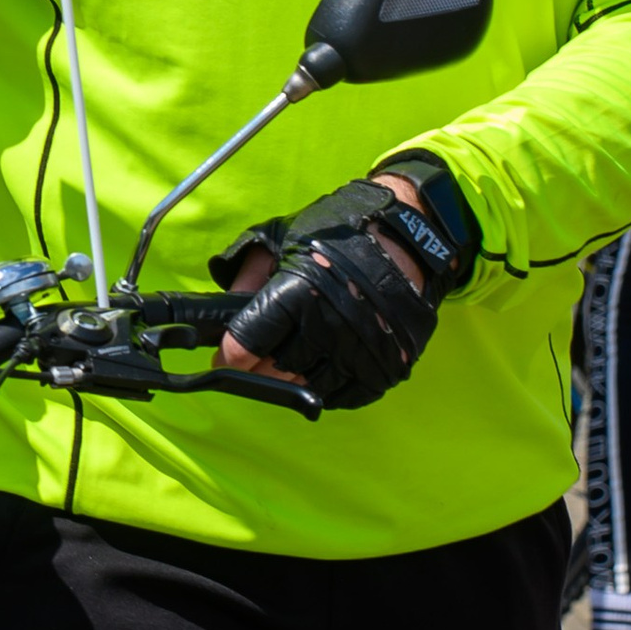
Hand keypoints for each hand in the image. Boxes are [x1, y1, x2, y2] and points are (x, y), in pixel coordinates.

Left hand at [217, 170, 424, 376]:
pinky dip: (328, 388)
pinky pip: (344, 396)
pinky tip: (324, 366)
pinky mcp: (386, 367)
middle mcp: (329, 326)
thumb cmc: (342, 233)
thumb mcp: (284, 238)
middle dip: (260, 366)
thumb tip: (221, 311)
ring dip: (295, 377)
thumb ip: (249, 274)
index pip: (248, 343)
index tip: (227, 356)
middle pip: (275, 370)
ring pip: (308, 386)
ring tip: (295, 357)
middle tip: (260, 355)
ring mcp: (360, 350)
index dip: (231, 354)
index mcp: (299, 292)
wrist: (409, 237)